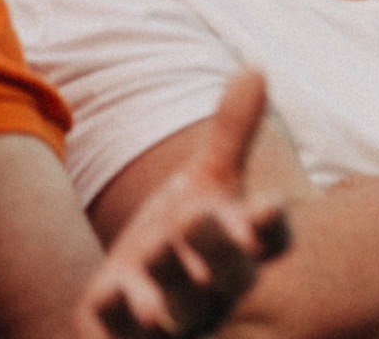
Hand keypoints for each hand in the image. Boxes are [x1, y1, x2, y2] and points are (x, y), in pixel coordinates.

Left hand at [74, 72, 288, 338]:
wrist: (145, 296)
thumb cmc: (188, 233)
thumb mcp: (209, 180)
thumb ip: (232, 132)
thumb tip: (255, 67)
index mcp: (247, 246)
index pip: (272, 238)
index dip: (269, 224)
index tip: (269, 203)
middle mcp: (222, 288)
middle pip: (230, 276)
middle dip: (215, 250)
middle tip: (194, 217)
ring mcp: (181, 318)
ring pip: (181, 311)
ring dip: (167, 289)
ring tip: (153, 261)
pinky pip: (126, 338)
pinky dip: (118, 322)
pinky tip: (106, 300)